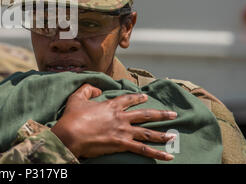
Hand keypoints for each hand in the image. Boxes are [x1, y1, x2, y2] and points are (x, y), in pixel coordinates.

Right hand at [51, 83, 177, 160]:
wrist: (71, 134)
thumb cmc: (72, 117)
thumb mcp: (77, 97)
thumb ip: (88, 89)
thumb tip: (98, 90)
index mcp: (111, 105)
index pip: (128, 99)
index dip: (137, 97)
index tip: (145, 97)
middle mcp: (121, 117)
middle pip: (145, 114)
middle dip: (161, 114)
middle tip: (172, 114)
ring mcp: (123, 131)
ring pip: (148, 132)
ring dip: (162, 134)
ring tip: (174, 136)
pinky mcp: (122, 144)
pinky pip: (143, 150)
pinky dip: (157, 153)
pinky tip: (168, 156)